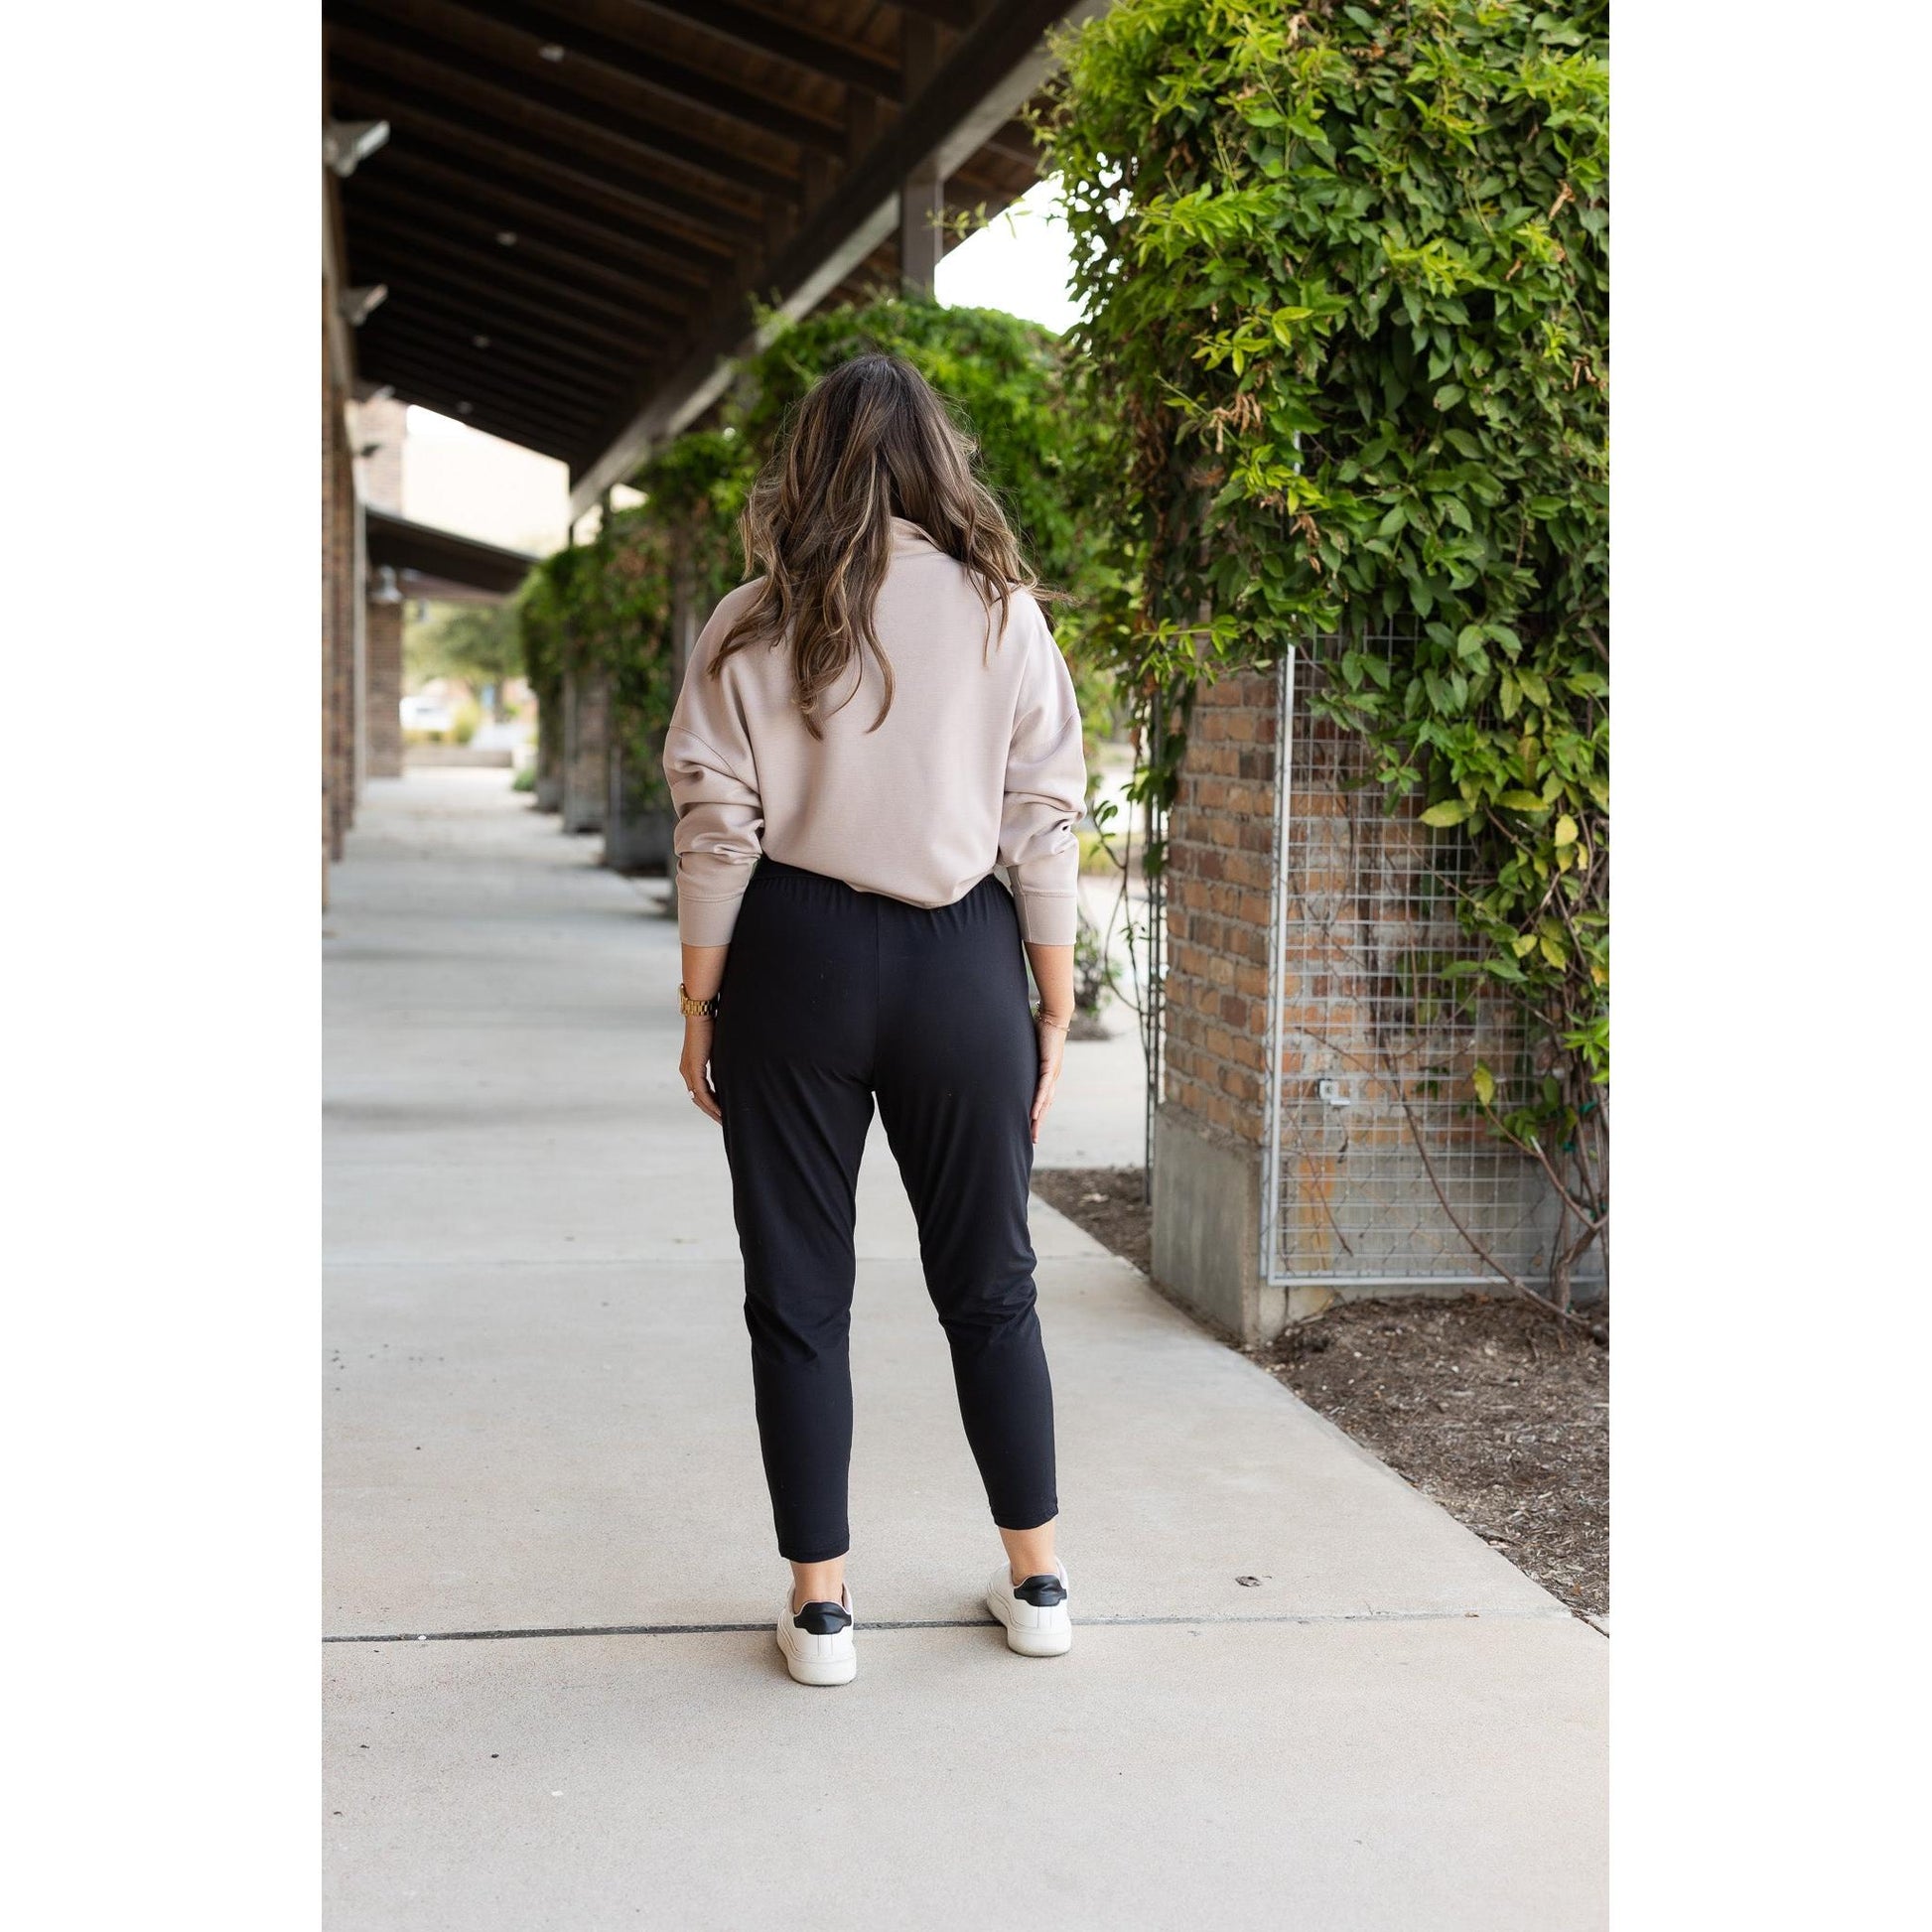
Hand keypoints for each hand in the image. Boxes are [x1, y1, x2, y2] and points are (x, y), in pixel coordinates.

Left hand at [679, 1016, 721, 1123]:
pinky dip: (712, 1103)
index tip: (723, 1112)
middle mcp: (686, 1071)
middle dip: (711, 1112)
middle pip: (698, 1099)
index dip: (710, 1104)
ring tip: (724, 1121)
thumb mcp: (716, 1046)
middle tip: (724, 1123)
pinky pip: (703, 1092)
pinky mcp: (694, 1068)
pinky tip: (721, 1111)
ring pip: (699, 1099)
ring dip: (712, 1111)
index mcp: (690, 1066)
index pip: (699, 1092)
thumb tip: (732, 1062)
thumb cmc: (711, 1023)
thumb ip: (719, 1058)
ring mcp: (689, 1071)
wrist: (701, 1011)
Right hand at [1030, 1013, 1068, 1144]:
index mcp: (1047, 1074)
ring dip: (1039, 1118)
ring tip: (1034, 1133)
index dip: (1037, 1114)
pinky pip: (1043, 1088)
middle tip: (1033, 1140)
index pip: (1042, 1099)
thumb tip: (1004, 1057)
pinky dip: (1039, 1102)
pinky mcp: (1050, 1067)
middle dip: (1038, 1123)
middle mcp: (1051, 1077)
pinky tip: (1034, 1114)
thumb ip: (1018, 1056)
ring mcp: (1052, 1073)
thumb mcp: (1027, 1048)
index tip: (1031, 1127)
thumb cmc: (1040, 1028)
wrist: (1054, 1016)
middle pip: (1045, 1105)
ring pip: (1045, 1101)